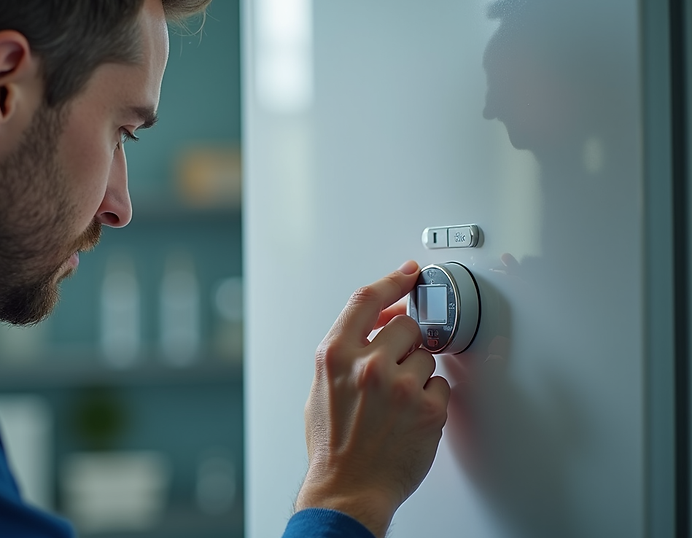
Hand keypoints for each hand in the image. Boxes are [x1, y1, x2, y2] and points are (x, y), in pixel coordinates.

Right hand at [295, 261, 449, 537]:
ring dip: (417, 375)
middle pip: (406, 326)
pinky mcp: (428, 409)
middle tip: (393, 371)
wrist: (347, 488)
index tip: (408, 273)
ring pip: (426, 358)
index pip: (367, 299)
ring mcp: (400, 387)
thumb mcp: (321, 387)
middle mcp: (367, 365)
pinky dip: (431, 399)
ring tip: (396, 404)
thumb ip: (345, 351)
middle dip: (404, 344)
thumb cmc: (332, 444)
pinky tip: (410, 417)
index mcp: (335, 355)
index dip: (392, 281)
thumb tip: (375, 324)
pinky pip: (441, 386)